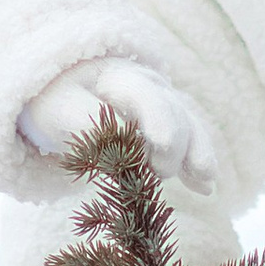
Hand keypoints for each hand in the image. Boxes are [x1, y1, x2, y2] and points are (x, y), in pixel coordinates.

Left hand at [17, 60, 222, 200]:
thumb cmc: (58, 103)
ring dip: (196, 153)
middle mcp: (148, 87)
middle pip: (172, 113)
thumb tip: (117, 139)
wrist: (65, 94)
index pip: (144, 96)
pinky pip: (189, 143)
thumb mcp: (60, 109)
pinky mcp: (169, 127)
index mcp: (119, 77)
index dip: (157, 118)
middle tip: (160, 172)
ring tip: (204, 180)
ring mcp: (163, 105)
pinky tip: (206, 188)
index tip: (163, 144)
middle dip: (173, 143)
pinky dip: (197, 165)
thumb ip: (85, 120)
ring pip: (188, 126)